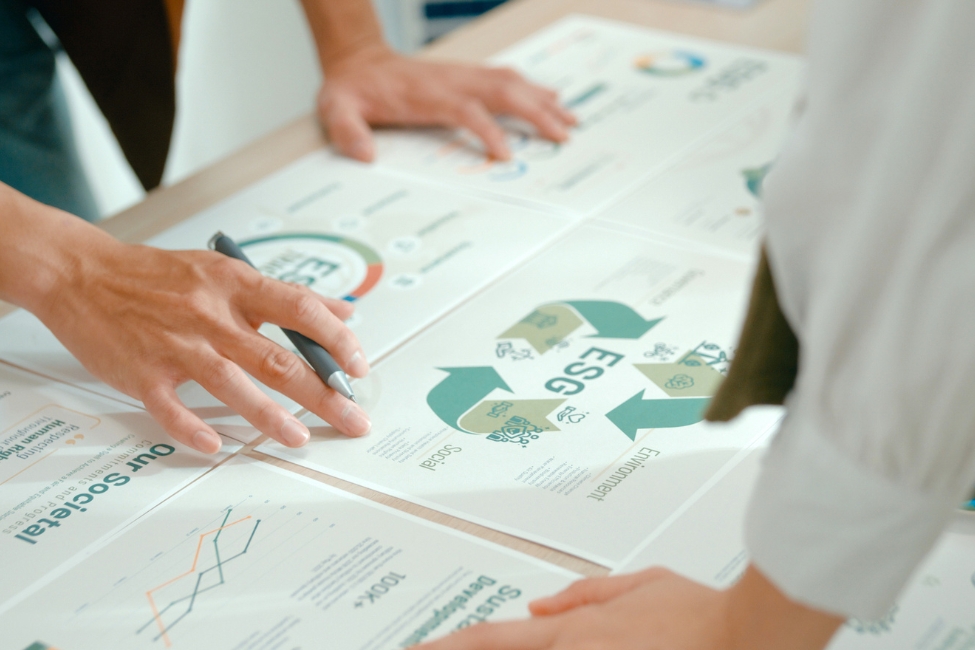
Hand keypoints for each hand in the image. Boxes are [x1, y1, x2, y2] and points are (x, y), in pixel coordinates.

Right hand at [20, 210, 371, 453]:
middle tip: (352, 418)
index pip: (300, 309)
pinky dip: (193, 427)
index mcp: (234, 285)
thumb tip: (343, 310)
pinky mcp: (140, 372)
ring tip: (300, 438)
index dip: (336, 340)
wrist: (80, 273)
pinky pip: (170, 406)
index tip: (358, 366)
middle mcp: (209, 314)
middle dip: (323, 393)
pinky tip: (216, 446)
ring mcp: (174, 344)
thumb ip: (283, 295)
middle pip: (277, 359)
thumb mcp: (224, 271)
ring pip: (232, 384)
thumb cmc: (155, 275)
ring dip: (270, 416)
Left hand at [318, 45, 576, 161]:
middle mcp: (451, 80)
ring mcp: (462, 76)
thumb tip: (364, 154)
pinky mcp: (467, 76)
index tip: (505, 155)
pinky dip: (533, 89)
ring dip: (543, 101)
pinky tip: (552, 99)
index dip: (488, 131)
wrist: (358, 61)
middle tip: (562, 136)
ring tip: (570, 120)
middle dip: (536, 113)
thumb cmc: (353, 89)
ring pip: (512, 83)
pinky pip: (506, 78)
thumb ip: (347, 130)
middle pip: (503, 92)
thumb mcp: (337, 108)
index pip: (466, 109)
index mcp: (426, 93)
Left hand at [418, 566, 843, 649]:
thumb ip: (586, 596)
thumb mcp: (643, 586)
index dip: (443, 647)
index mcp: (574, 633)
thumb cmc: (703, 615)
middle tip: (431, 649)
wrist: (750, 639)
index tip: (417, 649)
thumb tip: (541, 608)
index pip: (488, 640)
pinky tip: (547, 645)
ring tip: (463, 646)